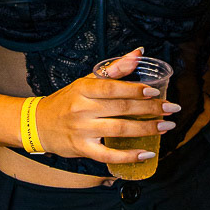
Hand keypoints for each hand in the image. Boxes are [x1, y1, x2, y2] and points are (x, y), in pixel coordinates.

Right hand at [35, 47, 178, 165]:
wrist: (38, 124)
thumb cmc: (67, 100)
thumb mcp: (86, 81)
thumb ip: (115, 69)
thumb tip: (139, 53)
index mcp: (84, 88)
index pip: (113, 87)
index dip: (136, 89)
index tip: (157, 91)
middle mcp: (82, 108)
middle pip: (121, 108)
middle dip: (150, 109)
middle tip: (172, 109)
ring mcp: (82, 130)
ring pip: (119, 130)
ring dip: (146, 129)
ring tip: (166, 127)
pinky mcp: (82, 149)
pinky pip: (108, 155)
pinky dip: (129, 156)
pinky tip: (146, 153)